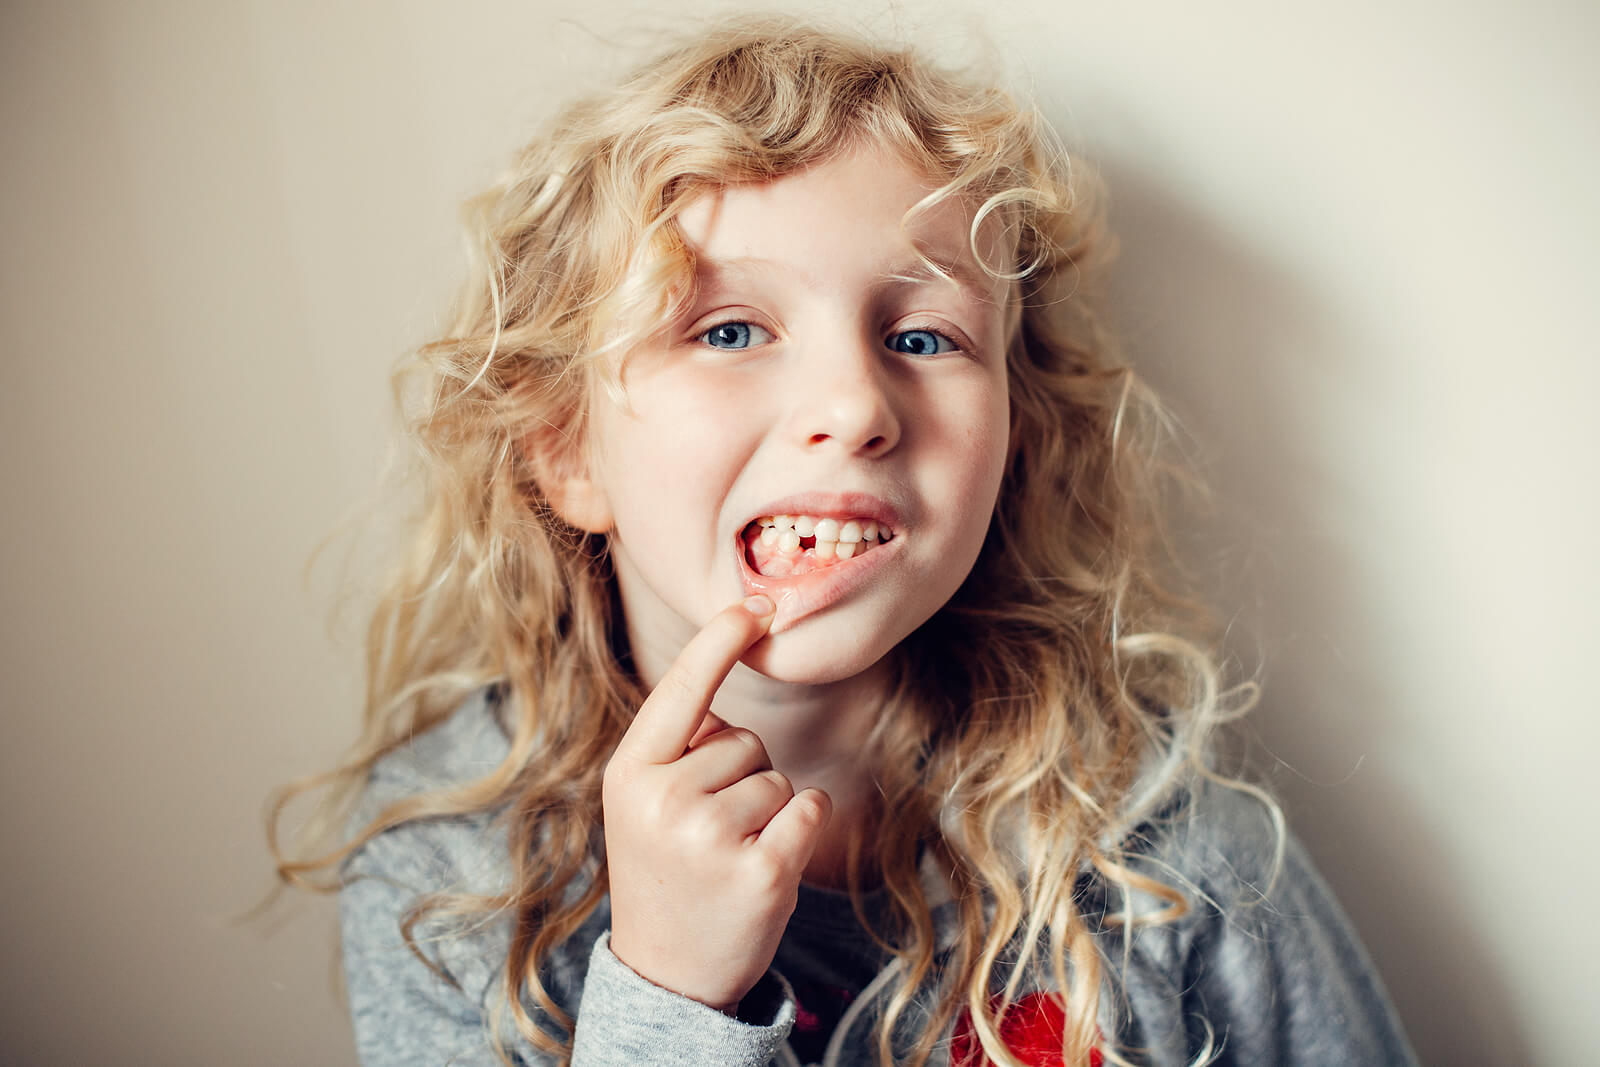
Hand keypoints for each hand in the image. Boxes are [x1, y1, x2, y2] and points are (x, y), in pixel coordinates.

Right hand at [602, 595, 832, 1013]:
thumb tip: (729, 665)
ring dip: (768, 810)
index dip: (720, 640)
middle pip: (745, 740)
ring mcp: (712, 837)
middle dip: (741, 776)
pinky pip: (808, 808)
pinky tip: (766, 863)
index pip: (681, 689)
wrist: (666, 974)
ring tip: (729, 854)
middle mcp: (665, 800)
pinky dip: (800, 828)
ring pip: (777, 777)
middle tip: (707, 833)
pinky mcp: (763, 871)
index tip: (756, 603)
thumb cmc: (664, 871)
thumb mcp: (641, 803)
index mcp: (630, 773)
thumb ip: (676, 746)